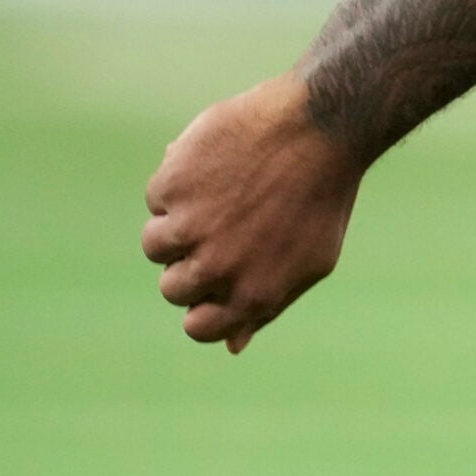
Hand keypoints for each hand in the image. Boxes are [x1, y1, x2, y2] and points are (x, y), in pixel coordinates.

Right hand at [141, 75, 363, 352]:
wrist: (320, 129)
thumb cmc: (321, 197)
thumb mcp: (311, 262)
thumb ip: (267, 306)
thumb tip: (232, 345)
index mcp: (253, 294)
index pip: (198, 328)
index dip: (203, 304)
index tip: (215, 281)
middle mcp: (217, 267)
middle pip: (173, 288)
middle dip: (190, 264)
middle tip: (223, 229)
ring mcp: (190, 226)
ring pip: (154, 245)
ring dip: (176, 224)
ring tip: (219, 196)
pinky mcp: (172, 186)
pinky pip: (156, 198)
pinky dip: (178, 183)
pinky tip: (218, 165)